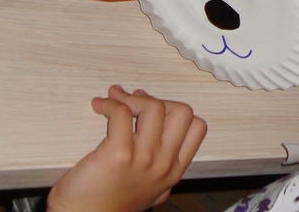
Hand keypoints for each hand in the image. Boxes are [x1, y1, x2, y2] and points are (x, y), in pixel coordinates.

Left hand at [47, 85, 207, 211]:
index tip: (153, 109)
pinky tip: (100, 107)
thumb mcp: (151, 192)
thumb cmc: (109, 206)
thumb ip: (162, 170)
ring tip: (114, 101)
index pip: (197, 127)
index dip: (175, 111)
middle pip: (182, 111)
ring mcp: (143, 159)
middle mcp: (164, 164)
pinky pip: (122, 113)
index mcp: (174, 171)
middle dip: (158, 101)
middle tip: (135, 103)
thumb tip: (160, 129)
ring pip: (154, 107)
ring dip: (131, 98)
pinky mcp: (118, 154)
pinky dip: (111, 104)